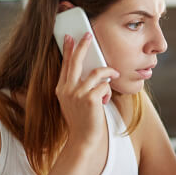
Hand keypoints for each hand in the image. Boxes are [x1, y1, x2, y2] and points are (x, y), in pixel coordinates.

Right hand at [55, 33, 118, 149]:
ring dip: (108, 72)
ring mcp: (77, 94)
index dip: (68, 50)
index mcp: (61, 89)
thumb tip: (91, 70)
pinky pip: (104, 86)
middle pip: (75, 61)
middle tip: (88, 34)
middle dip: (83, 46)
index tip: (69, 37)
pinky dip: (108, 92)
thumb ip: (77, 87)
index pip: (65, 65)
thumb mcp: (74, 102)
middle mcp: (66, 90)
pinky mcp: (89, 99)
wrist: (83, 140)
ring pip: (96, 73)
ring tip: (114, 74)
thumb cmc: (82, 120)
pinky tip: (105, 102)